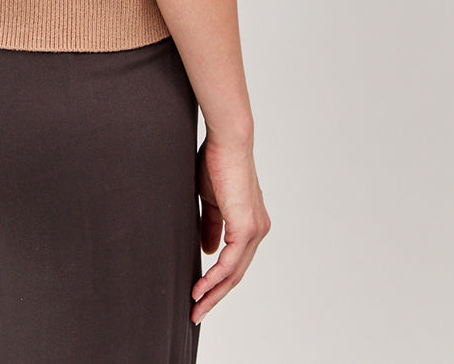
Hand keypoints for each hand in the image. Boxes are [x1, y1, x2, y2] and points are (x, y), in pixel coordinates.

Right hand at [190, 135, 270, 323]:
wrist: (227, 141)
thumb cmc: (217, 162)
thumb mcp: (212, 201)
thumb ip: (212, 226)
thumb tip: (208, 251)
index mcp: (251, 223)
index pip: (235, 261)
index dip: (218, 281)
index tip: (199, 294)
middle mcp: (258, 230)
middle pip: (236, 274)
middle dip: (215, 296)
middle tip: (197, 312)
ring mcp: (254, 230)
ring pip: (234, 273)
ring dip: (213, 292)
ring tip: (195, 307)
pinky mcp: (246, 227)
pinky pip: (230, 262)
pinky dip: (214, 278)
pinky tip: (201, 287)